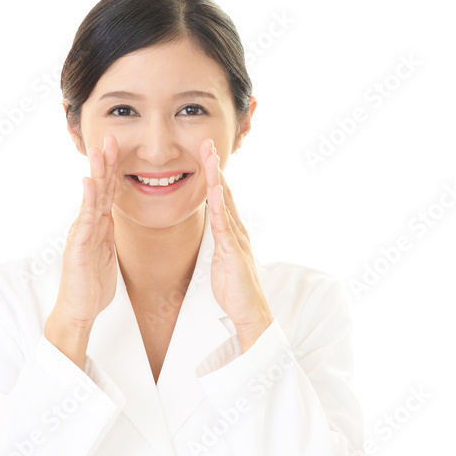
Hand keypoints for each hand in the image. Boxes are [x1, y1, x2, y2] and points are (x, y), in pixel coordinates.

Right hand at [49, 134, 119, 334]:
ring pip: (91, 198)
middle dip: (105, 163)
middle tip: (110, 138)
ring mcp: (81, 233)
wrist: (80, 310)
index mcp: (98, 225)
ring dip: (96, 173)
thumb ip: (107, 231)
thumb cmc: (92, 283)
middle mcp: (88, 224)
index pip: (107, 191)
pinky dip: (87, 200)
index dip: (113, 169)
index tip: (119, 147)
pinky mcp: (78, 246)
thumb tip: (110, 214)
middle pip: (98, 188)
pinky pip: (84, 220)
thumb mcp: (106, 251)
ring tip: (99, 152)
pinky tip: (89, 183)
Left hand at [201, 138, 273, 350]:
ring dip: (216, 179)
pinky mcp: (234, 252)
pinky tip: (214, 191)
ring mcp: (237, 240)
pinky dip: (219, 207)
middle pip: (225, 193)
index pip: (222, 198)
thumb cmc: (235, 290)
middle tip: (207, 143)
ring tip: (209, 158)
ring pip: (225, 203)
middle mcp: (237, 231)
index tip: (205, 154)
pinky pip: (224, 226)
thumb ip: (219, 242)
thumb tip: (214, 229)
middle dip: (215, 168)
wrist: (250, 312)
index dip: (213, 175)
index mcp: (232, 232)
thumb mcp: (222, 260)